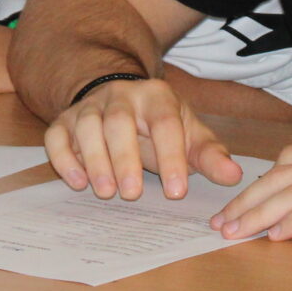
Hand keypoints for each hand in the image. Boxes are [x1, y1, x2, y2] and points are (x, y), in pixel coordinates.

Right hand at [44, 77, 240, 200]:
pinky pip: (57, 135)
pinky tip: (77, 182)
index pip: (165, 123)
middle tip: (132, 194)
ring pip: (87, 126)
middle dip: (125, 158)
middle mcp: (120, 96)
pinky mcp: (64, 121)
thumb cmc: (160, 126)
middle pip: (119, 122)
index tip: (177, 192)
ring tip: (105, 192)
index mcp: (157, 97)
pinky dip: (63, 157)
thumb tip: (234, 175)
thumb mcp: (189, 136)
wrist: (122, 102)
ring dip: (94, 160)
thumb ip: (210, 156)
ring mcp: (89, 107)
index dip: (171, 156)